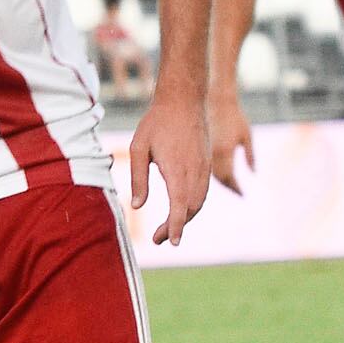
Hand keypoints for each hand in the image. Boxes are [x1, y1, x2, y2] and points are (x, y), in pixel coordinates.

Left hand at [124, 93, 210, 245]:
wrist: (184, 100)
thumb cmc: (157, 123)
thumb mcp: (139, 148)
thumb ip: (138, 178)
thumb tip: (136, 206)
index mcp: (177, 169)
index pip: (179, 206)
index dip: (175, 227)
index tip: (170, 242)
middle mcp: (194, 172)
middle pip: (190, 209)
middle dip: (175, 228)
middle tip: (157, 239)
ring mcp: (203, 168)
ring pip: (198, 202)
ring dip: (185, 218)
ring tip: (167, 229)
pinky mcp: (206, 164)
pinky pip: (202, 192)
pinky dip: (192, 206)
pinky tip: (180, 209)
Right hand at [204, 96, 252, 192]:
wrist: (212, 98)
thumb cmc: (233, 115)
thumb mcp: (246, 135)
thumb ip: (250, 155)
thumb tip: (254, 172)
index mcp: (224, 152)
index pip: (229, 178)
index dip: (236, 188)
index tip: (243, 194)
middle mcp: (211, 154)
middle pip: (218, 179)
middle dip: (229, 187)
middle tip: (238, 192)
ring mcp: (202, 152)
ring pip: (208, 175)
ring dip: (218, 182)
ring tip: (229, 185)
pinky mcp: (196, 148)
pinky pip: (202, 166)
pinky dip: (210, 173)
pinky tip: (216, 174)